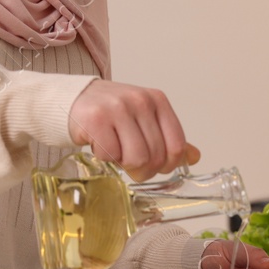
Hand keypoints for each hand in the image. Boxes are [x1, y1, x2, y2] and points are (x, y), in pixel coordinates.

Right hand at [67, 80, 196, 179]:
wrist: (75, 98)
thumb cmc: (112, 111)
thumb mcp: (145, 118)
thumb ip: (168, 137)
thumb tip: (193, 157)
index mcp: (157, 100)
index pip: (176, 145)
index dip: (168, 165)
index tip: (157, 166)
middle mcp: (140, 101)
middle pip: (155, 157)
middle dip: (143, 169)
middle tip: (130, 163)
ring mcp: (118, 109)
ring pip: (136, 159)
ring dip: (124, 165)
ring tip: (116, 153)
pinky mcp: (96, 120)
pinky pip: (110, 155)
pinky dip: (105, 157)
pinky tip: (100, 144)